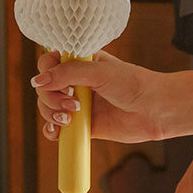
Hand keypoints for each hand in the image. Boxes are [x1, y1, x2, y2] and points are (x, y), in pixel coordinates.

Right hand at [34, 50, 166, 145]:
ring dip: (51, 113)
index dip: (46, 73)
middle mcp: (76, 81)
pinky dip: (52, 130)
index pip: (49, 62)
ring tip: (69, 118)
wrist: (155, 110)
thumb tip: (37, 81)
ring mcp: (78, 103)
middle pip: (44, 87)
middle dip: (50, 97)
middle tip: (71, 104)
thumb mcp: (100, 72)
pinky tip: (57, 131)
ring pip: (48, 107)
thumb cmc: (133, 84)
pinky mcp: (83, 124)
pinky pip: (58, 127)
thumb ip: (68, 74)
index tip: (55, 82)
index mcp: (80, 61)